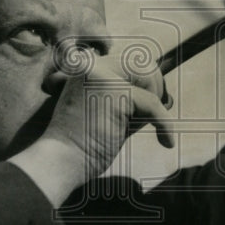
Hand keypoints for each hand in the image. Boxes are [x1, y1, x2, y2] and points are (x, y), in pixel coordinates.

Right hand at [40, 47, 174, 183]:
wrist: (58, 162)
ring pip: (149, 77)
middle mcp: (93, 63)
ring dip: (156, 104)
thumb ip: (128, 96)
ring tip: (149, 127)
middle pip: (142, 63)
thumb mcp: (107, 110)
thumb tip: (164, 93)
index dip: (147, 83)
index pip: (131, 62)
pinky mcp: (114, 91)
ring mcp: (102, 75)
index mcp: (88, 65)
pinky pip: (153, 104)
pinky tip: (165, 141)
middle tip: (156, 117)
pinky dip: (164, 123)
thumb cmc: (83, 143)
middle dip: (155, 89)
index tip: (154, 107)